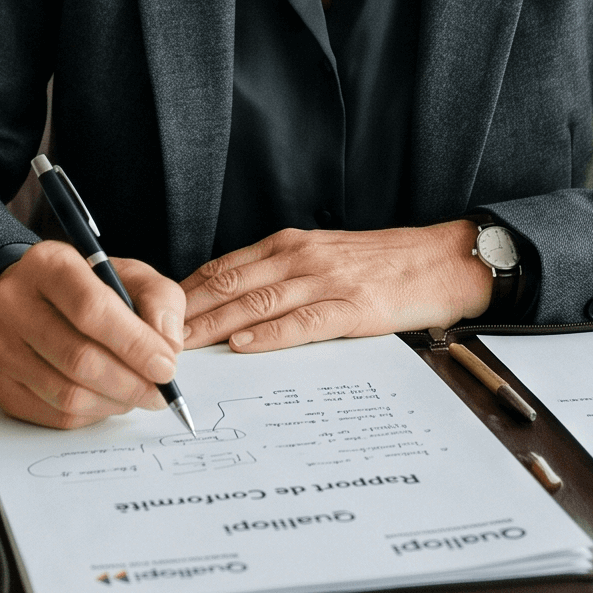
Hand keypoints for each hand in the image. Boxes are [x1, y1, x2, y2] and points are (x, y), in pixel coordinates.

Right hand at [0, 242, 186, 428]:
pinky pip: (54, 415)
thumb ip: (160, 301)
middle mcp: (13, 302)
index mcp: (47, 263)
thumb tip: (168, 345)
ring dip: (114, 402)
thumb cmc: (89, 288)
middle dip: (130, 382)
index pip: (91, 308)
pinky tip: (108, 399)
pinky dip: (92, 415)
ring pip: (67, 393)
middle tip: (159, 392)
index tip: (166, 366)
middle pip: (78, 357)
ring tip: (137, 394)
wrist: (34, 301)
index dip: (134, 344)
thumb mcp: (131, 276)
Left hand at [181, 222, 493, 352]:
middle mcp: (300, 256)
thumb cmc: (379, 264)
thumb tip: (229, 303)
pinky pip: (302, 322)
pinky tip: (243, 345)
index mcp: (289, 244)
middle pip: (229, 286)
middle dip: (186, 314)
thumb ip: (279, 273)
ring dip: (214, 327)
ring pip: (256, 303)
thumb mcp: (321, 256)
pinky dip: (268, 335)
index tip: (154, 315)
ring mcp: (325, 280)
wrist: (440, 261)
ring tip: (183, 347)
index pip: (222, 268)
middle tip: (152, 337)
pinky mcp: (352, 307)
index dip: (184, 293)